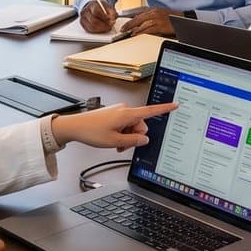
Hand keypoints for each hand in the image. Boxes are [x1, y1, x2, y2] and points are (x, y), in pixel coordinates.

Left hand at [50, 102, 178, 148]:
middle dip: (134, 136)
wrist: (75, 126)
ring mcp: (119, 111)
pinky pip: (124, 124)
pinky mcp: (114, 114)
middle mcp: (124, 109)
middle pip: (141, 125)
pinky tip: (112, 139)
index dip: (164, 108)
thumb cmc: (91, 131)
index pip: (150, 111)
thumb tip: (145, 139)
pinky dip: (121, 133)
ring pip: (132, 126)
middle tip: (122, 145)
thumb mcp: (115, 141)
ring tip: (115, 143)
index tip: (175, 105)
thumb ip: (133, 141)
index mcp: (127, 114)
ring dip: (127, 136)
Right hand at [79, 0, 114, 33]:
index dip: (104, 17)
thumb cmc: (101, 8)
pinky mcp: (83, 25)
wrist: (93, 7)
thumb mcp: (107, 7)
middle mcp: (85, 11)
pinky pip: (89, 30)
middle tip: (110, 26)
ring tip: (107, 28)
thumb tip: (113, 19)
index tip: (111, 20)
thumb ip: (112, 12)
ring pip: (91, 27)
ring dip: (101, 29)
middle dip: (103, 25)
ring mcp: (83, 18)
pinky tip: (102, 29)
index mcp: (92, 5)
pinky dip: (97, 31)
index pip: (96, 11)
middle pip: (93, 20)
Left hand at [120, 7, 176, 37]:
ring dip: (133, 28)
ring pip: (141, 23)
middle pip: (138, 18)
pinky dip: (140, 31)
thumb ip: (151, 17)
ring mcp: (157, 19)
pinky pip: (147, 29)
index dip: (130, 20)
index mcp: (153, 10)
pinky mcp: (160, 26)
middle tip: (122, 29)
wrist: (183, 20)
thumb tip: (141, 23)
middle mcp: (154, 13)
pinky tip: (135, 33)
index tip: (125, 24)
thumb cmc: (172, 18)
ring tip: (126, 32)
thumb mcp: (160, 15)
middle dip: (129, 24)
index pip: (138, 14)